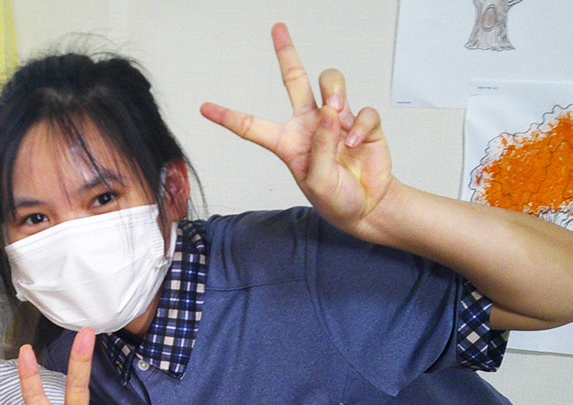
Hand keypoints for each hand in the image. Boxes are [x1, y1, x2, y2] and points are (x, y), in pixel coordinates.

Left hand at [200, 22, 394, 238]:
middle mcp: (309, 125)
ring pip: (330, 82)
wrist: (368, 206)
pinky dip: (360, 124)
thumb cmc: (336, 199)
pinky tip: (356, 143)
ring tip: (336, 113)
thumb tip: (328, 112)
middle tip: (277, 29)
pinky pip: (362, 110)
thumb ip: (320, 148)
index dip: (228, 117)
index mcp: (287, 143)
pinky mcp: (361, 123)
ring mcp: (335, 121)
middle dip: (286, 53)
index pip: (252, 126)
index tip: (204, 108)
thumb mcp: (318, 181)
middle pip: (295, 79)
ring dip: (334, 90)